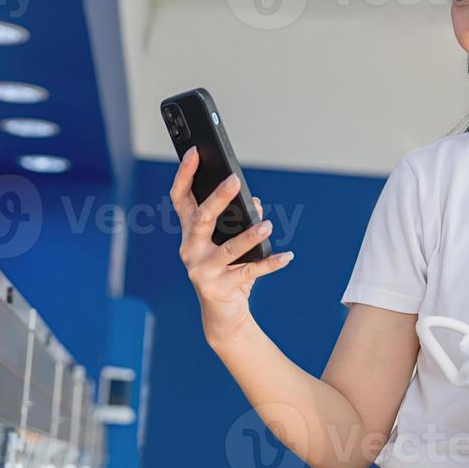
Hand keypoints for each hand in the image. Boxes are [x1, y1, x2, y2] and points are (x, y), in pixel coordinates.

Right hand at [169, 146, 293, 345]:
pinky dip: (271, 263)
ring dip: (250, 235)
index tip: (194, 151)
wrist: (222, 315)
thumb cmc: (227, 271)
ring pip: (227, 248)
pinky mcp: (218, 288)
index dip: (184, 175)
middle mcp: (190, 249)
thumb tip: (254, 204)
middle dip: (217, 198)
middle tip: (234, 180)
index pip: (181, 199)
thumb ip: (240, 221)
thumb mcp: (231, 244)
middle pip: (200, 219)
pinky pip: (250, 271)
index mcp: (189, 233)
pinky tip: (287, 256)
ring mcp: (201, 271)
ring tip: (267, 224)